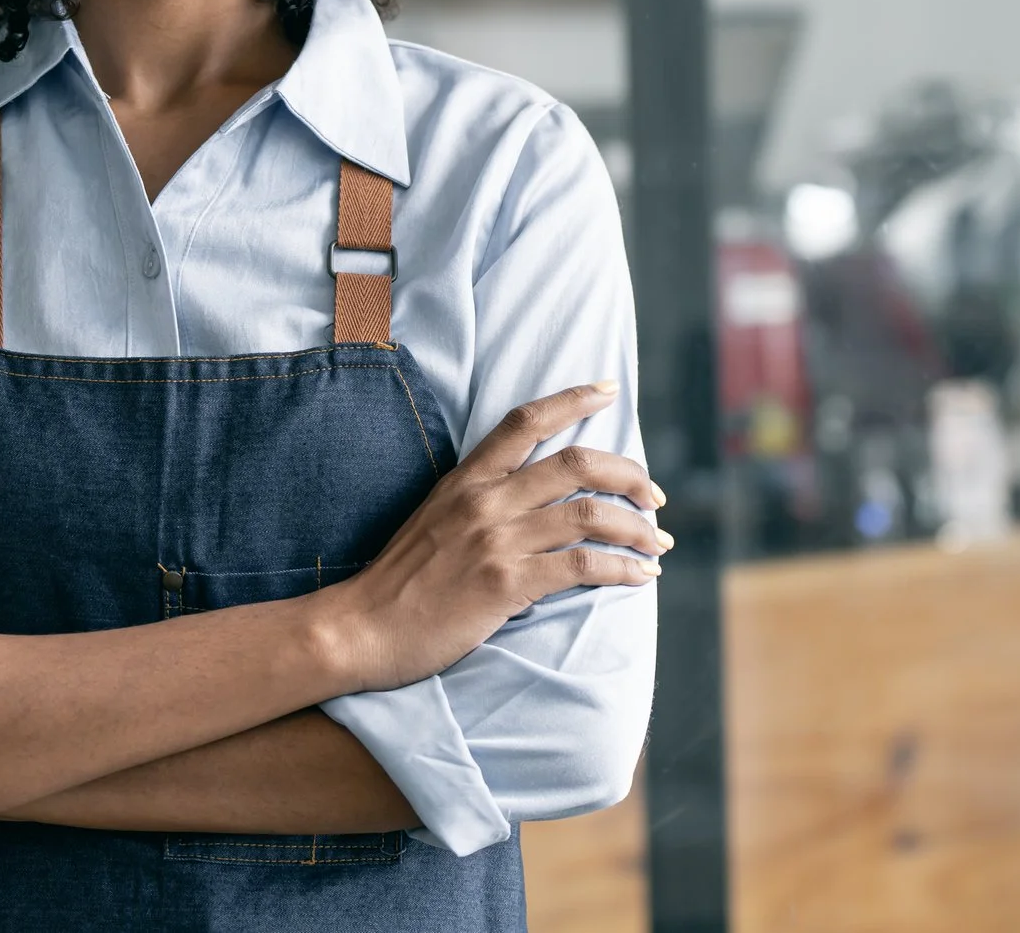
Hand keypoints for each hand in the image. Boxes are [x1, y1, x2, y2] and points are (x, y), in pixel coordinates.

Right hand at [314, 381, 665, 692]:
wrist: (361, 628)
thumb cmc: (401, 580)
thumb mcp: (436, 518)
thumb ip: (481, 502)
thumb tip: (533, 502)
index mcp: (467, 478)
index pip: (526, 420)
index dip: (574, 399)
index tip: (610, 391)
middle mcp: (486, 500)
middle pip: (577, 464)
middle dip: (629, 476)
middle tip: (655, 497)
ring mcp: (496, 540)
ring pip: (589, 515)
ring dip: (636, 528)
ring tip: (658, 544)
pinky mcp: (506, 583)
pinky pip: (582, 566)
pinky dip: (622, 569)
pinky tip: (640, 577)